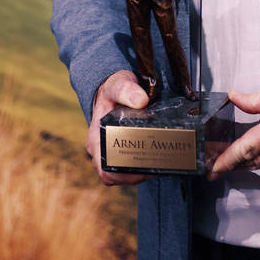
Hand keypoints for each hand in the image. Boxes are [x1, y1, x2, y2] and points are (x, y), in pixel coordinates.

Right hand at [85, 70, 149, 185]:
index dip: (123, 175)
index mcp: (96, 139)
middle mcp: (101, 149)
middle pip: (118, 175)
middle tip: (160, 166)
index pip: (105, 169)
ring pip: (125, 172)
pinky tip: (159, 157)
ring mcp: (111, 150)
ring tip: (163, 163)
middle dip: (138, 174)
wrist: (116, 86)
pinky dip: (144, 164)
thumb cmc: (113, 87)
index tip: (144, 167)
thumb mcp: (118, 84)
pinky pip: (131, 164)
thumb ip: (127, 89)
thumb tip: (141, 101)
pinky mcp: (122, 148)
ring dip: (143, 171)